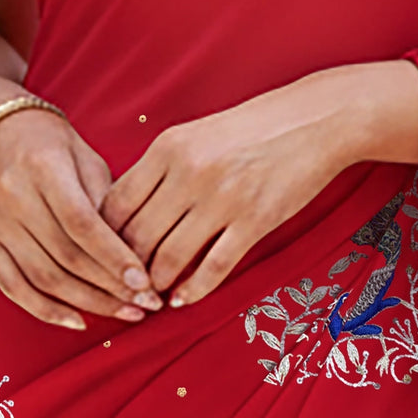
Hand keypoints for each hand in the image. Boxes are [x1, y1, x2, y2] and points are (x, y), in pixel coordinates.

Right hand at [0, 108, 163, 328]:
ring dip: (88, 302)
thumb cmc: (48, 143)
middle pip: (66, 256)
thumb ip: (106, 199)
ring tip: (125, 313)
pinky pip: (14, 287)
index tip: (144, 282)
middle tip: (147, 304)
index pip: (82, 224)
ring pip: (43, 277)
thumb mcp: (84, 156)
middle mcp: (14, 198)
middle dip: (110, 287)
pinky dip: (46, 310)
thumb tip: (135, 249)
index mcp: (44, 169)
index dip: (114, 257)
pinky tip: (78, 321)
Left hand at [100, 60, 417, 306]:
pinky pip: (214, 267)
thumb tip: (122, 215)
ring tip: (151, 295)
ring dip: (155, 284)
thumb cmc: (251, 128)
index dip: (102, 239)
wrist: (314, 119)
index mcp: (168, 147)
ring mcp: (223, 199)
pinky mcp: (255, 221)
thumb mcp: (194, 135)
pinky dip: (192, 290)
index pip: (115, 205)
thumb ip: (159, 169)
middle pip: (136, 236)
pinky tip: (183, 298)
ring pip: (169, 258)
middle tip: (123, 286)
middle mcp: (190, 172)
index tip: (103, 256)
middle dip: (125, 269)